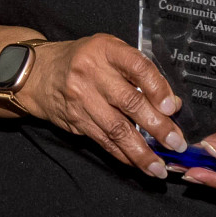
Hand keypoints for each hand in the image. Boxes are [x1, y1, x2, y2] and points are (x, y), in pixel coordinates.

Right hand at [15, 35, 184, 177]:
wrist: (38, 72)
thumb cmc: (84, 60)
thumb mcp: (110, 52)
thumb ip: (140, 74)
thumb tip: (172, 104)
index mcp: (106, 50)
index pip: (137, 67)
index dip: (157, 88)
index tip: (173, 108)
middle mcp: (92, 73)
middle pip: (129, 102)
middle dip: (157, 126)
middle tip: (176, 143)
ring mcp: (81, 98)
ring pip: (116, 129)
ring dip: (141, 151)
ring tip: (159, 167)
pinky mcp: (75, 119)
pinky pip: (103, 141)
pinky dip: (123, 155)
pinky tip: (138, 164)